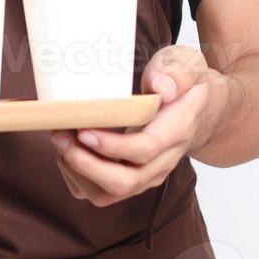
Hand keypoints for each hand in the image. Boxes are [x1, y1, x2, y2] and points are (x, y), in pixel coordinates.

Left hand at [49, 46, 222, 206]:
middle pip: (125, 182)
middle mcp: (162, 161)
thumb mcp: (186, 65)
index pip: (145, 149)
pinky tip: (69, 150)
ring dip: (77, 172)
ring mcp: (147, 175)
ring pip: (108, 193)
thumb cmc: (184, 84)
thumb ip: (175, 73)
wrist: (197, 108)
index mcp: (176, 130)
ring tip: (61, 139)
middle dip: (86, 164)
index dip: (112, 146)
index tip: (84, 130)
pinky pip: (100, 193)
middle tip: (61, 135)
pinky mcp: (131, 180)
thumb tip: (161, 88)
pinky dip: (77, 178)